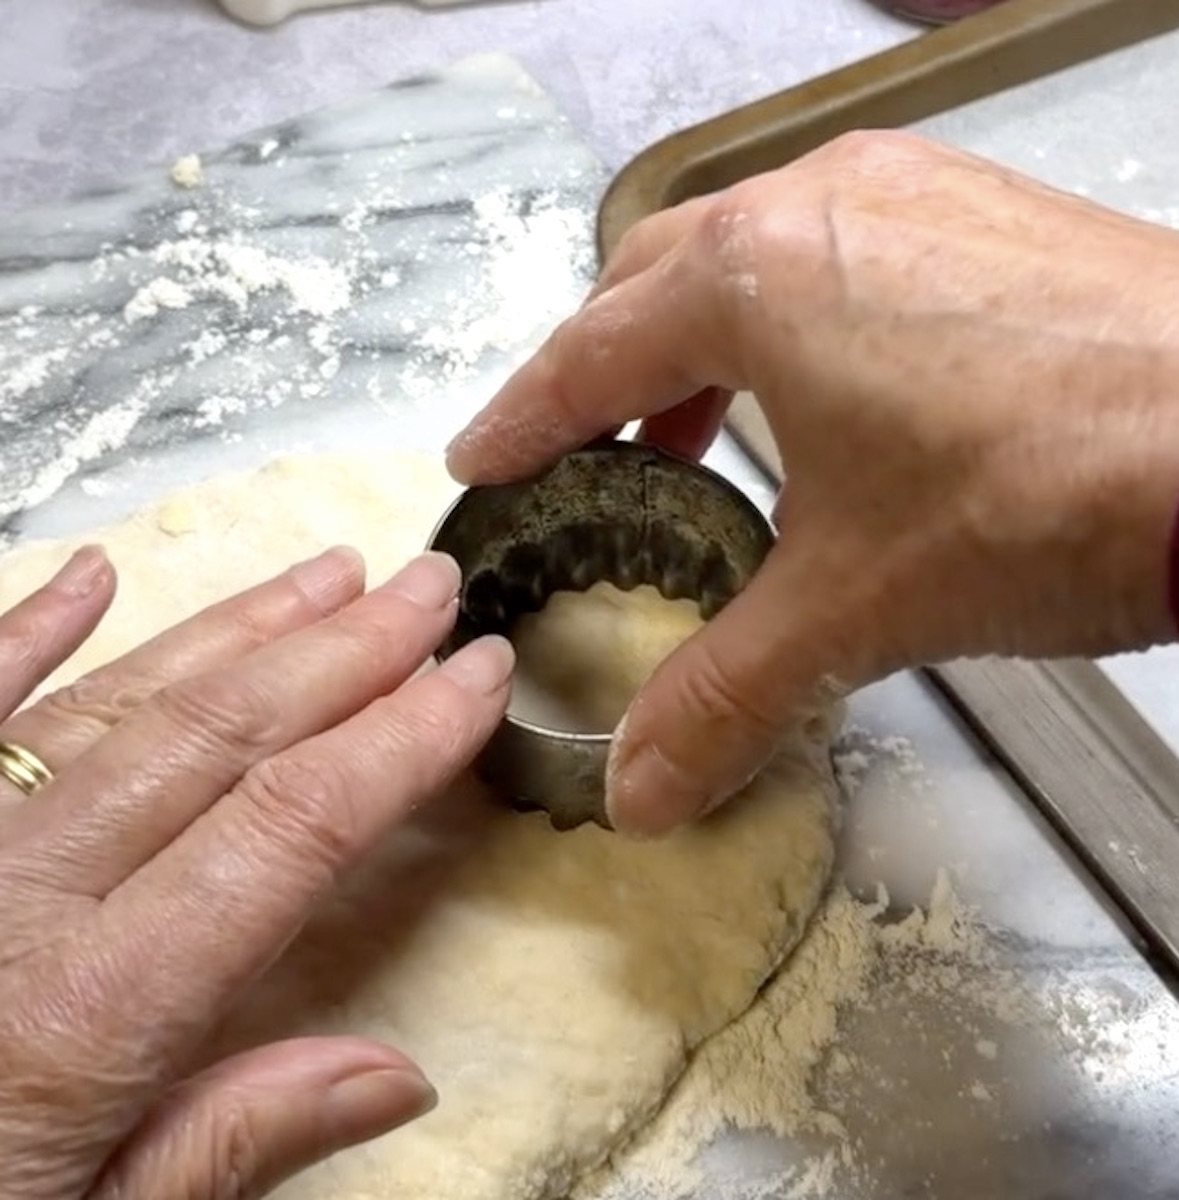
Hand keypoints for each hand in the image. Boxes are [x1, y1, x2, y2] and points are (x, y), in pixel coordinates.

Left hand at [0, 544, 511, 1197]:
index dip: (399, 739)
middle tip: (429, 585)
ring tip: (331, 571)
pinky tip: (96, 576)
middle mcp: (15, 897)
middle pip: (216, 736)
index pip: (288, 827)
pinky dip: (24, 634)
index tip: (476, 674)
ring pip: (117, 702)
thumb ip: (228, 1148)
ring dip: (236, 626)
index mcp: (82, 1010)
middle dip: (343, 652)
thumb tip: (400, 1076)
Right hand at [446, 130, 1178, 835]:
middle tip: (575, 447)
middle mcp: (820, 205)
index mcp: (755, 275)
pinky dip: (789, 320)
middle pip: (657, 281)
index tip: (484, 456)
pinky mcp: (984, 214)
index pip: (592, 351)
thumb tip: (640, 788)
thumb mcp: (855, 601)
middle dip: (601, 368)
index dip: (526, 415)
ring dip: (698, 341)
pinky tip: (814, 396)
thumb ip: (725, 693)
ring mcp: (910, 195)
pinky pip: (837, 252)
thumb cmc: (1048, 492)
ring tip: (683, 431)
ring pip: (751, 253)